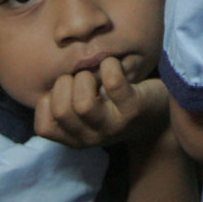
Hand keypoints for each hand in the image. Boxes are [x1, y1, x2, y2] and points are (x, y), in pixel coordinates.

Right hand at [35, 56, 170, 147]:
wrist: (159, 114)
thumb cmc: (114, 104)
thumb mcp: (86, 111)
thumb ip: (66, 101)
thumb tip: (48, 72)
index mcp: (75, 138)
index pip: (43, 127)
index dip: (49, 100)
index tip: (65, 88)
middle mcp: (92, 138)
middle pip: (61, 111)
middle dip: (66, 83)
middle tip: (82, 77)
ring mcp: (113, 126)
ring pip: (83, 104)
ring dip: (85, 77)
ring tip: (96, 73)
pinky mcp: (133, 110)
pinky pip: (112, 83)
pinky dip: (109, 65)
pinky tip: (113, 64)